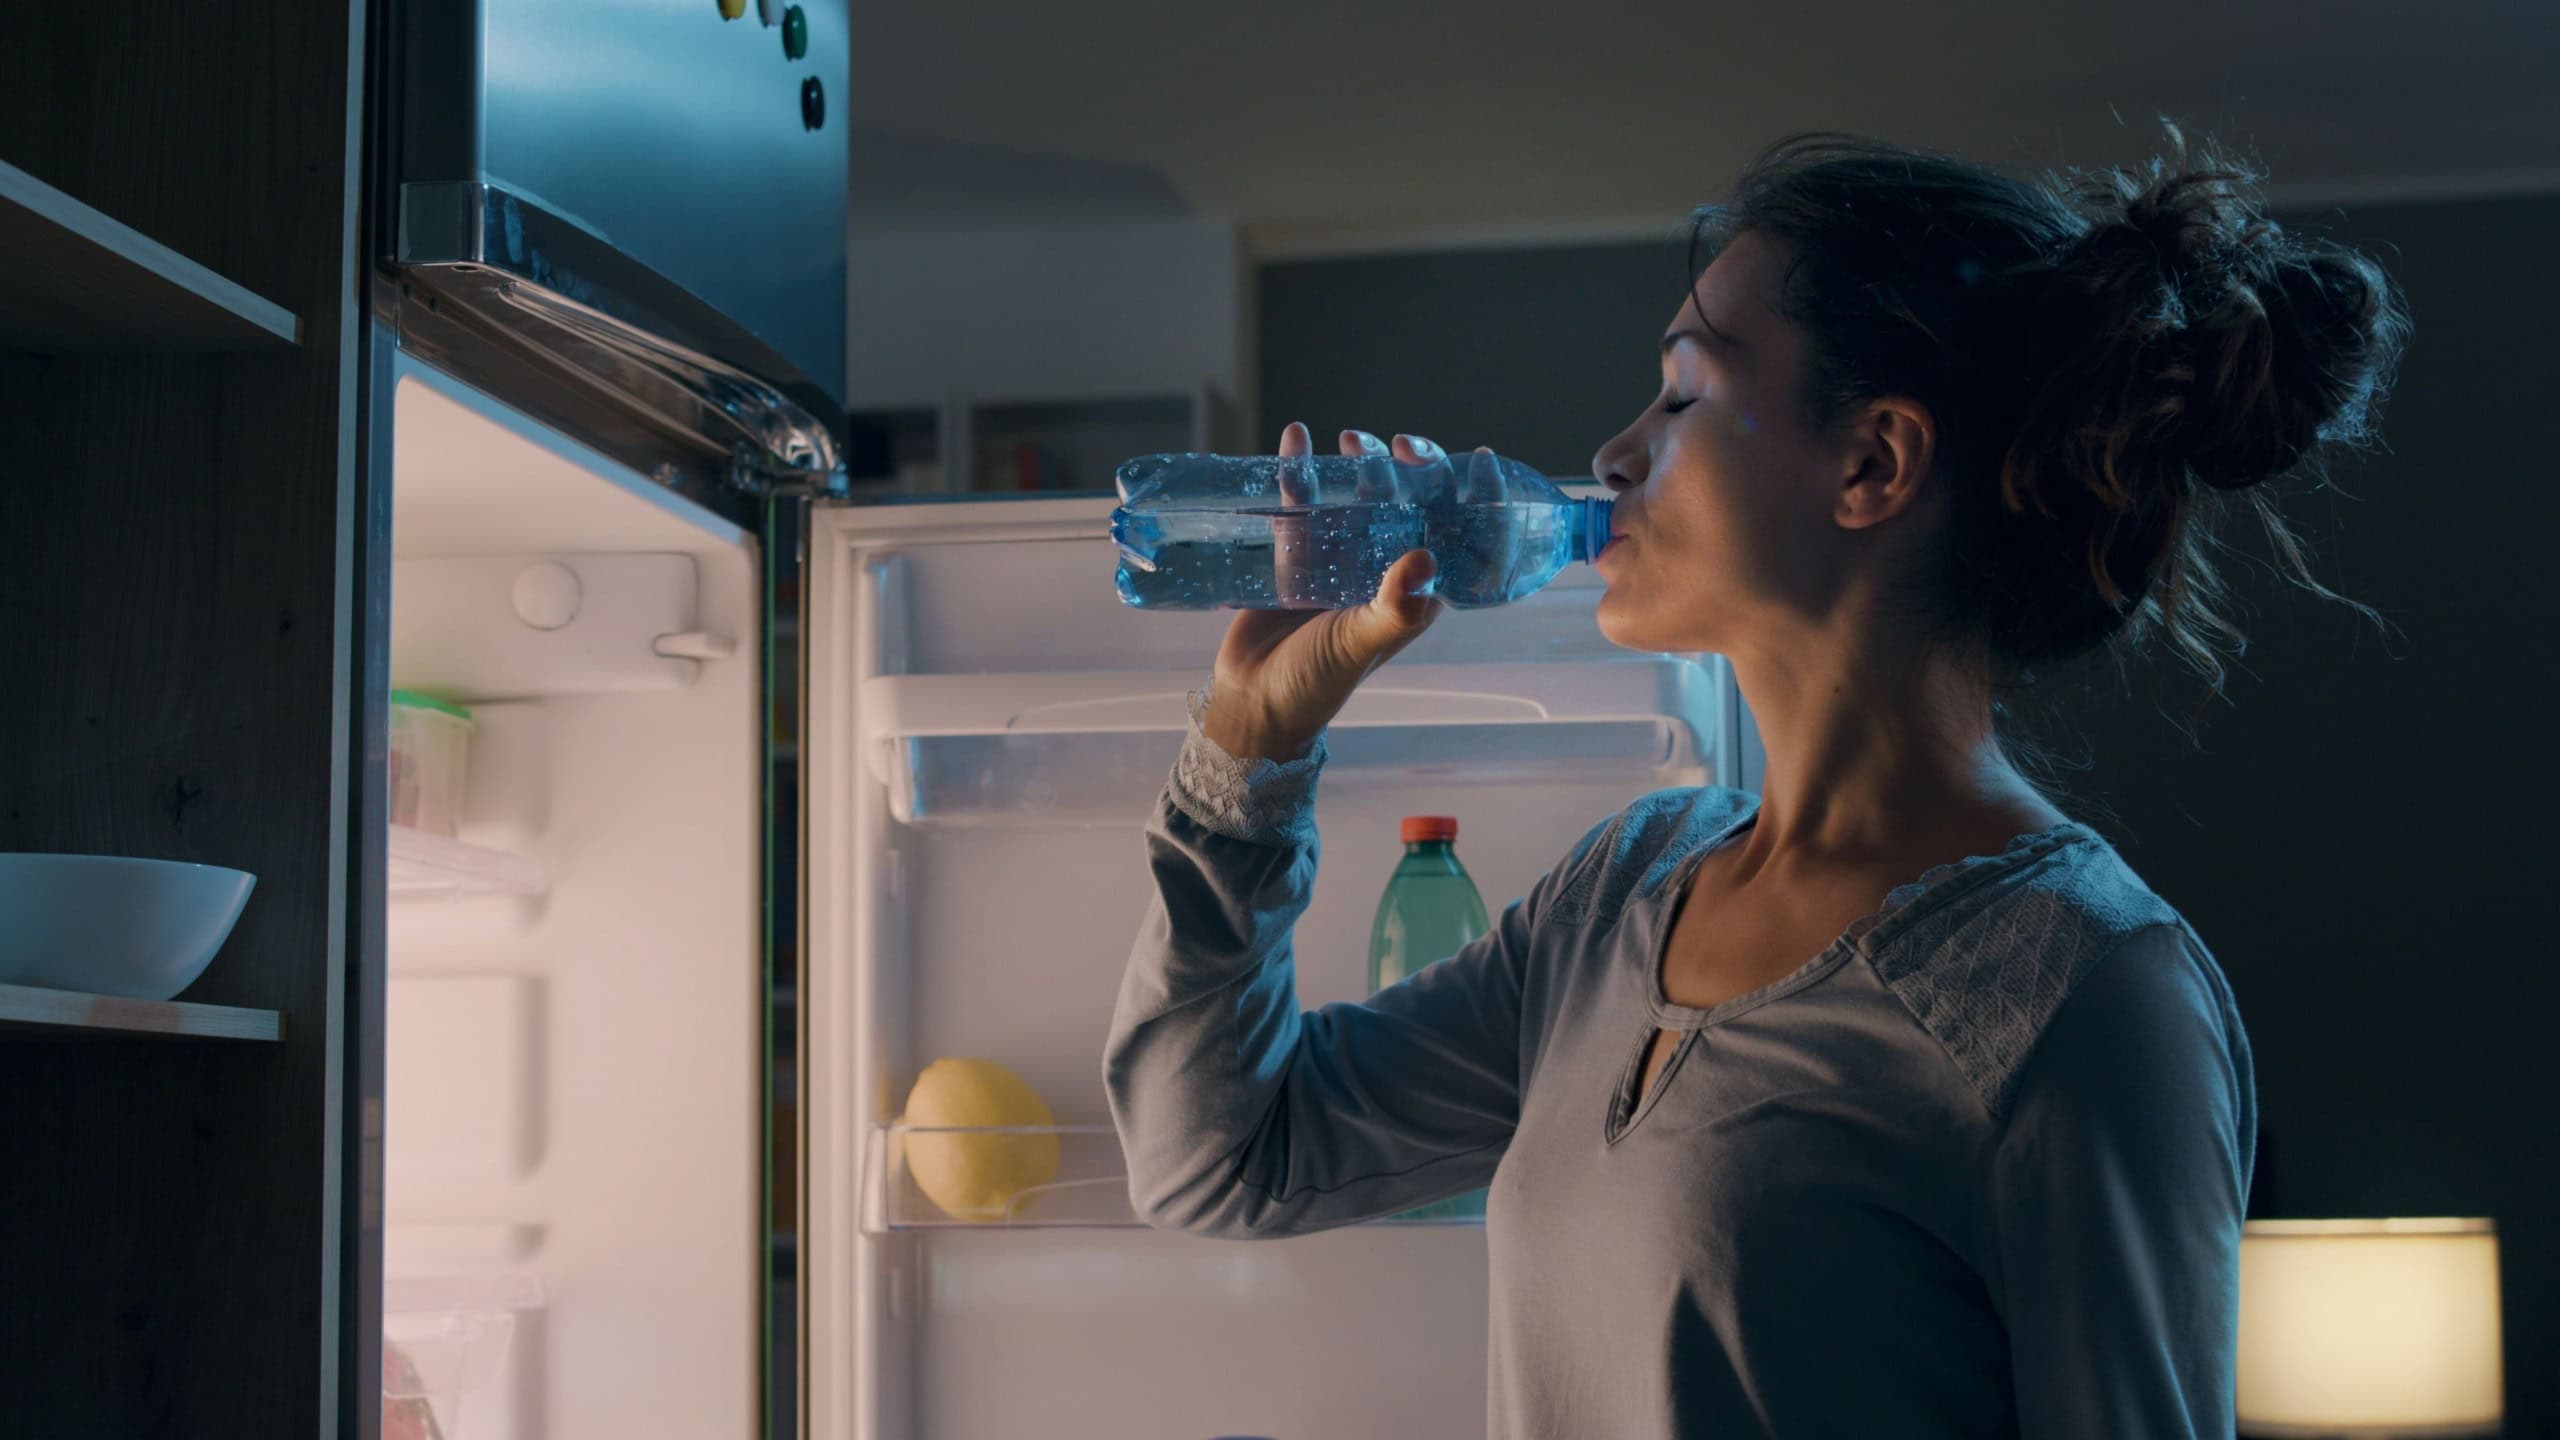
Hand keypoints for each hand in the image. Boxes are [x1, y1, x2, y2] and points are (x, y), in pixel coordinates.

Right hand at [1201, 422, 1448, 761]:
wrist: (1253, 699)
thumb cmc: (1318, 682)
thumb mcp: (1361, 644)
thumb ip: (1393, 607)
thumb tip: (1425, 558)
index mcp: (1414, 593)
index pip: (1458, 538)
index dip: (1475, 500)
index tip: (1481, 461)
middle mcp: (1382, 569)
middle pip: (1409, 505)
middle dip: (1410, 469)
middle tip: (1401, 445)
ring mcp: (1339, 557)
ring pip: (1358, 495)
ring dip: (1359, 463)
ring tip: (1350, 439)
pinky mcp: (1296, 550)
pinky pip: (1303, 502)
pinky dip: (1300, 470)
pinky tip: (1295, 439)